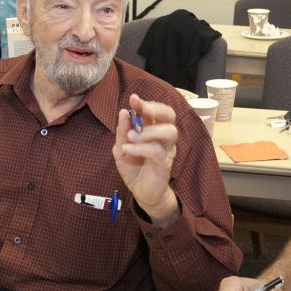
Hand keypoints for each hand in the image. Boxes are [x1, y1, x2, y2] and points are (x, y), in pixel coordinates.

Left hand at [112, 93, 179, 225]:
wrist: (141, 192)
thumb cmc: (134, 168)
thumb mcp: (121, 149)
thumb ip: (122, 132)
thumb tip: (124, 112)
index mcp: (153, 129)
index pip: (155, 110)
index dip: (146, 103)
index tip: (133, 98)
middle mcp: (163, 137)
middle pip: (169, 115)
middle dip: (155, 108)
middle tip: (140, 109)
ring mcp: (166, 150)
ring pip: (168, 132)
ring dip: (148, 131)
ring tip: (130, 136)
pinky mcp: (165, 164)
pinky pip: (157, 151)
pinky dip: (140, 148)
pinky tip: (127, 149)